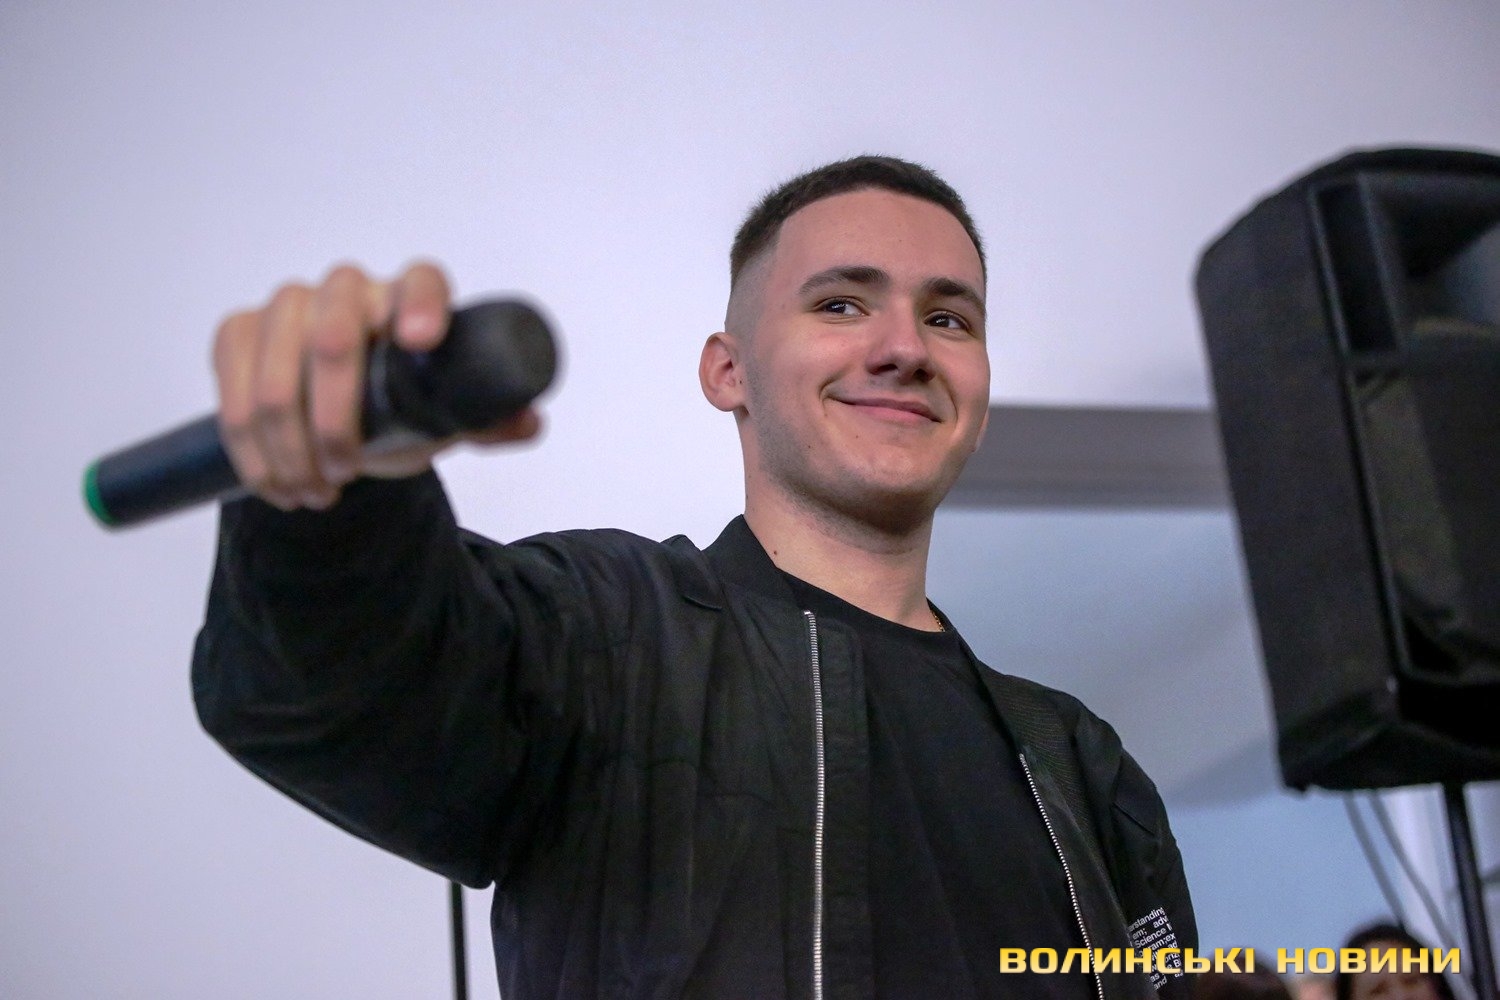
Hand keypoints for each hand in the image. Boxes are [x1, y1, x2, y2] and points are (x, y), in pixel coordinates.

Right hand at [212, 261, 540, 509]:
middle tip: (345, 472)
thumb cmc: (405, 400)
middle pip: (333, 338)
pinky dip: (253, 451)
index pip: (422, 281)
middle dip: (334, 420)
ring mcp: (288, 305)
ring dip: (289, 450)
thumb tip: (529, 422)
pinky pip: (232, 394)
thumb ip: (489, 416)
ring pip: (274, 380)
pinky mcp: (239, 332)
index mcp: (411, 294)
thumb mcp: (448, 413)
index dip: (421, 305)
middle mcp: (348, 286)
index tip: (422, 341)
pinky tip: (274, 483)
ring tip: (315, 493)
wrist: (345, 408)